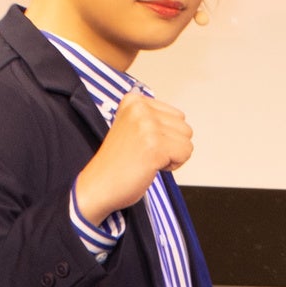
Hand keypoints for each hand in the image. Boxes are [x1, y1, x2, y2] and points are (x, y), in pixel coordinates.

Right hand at [73, 95, 194, 224]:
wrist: (98, 185)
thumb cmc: (116, 163)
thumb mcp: (132, 127)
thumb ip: (153, 118)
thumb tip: (179, 119)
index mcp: (134, 101)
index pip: (177, 116)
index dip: (165, 135)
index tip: (142, 143)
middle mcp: (140, 109)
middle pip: (185, 127)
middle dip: (171, 145)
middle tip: (145, 153)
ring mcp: (147, 126)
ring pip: (187, 141)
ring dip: (172, 155)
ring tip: (147, 159)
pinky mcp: (155, 145)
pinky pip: (185, 153)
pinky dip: (173, 165)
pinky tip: (151, 166)